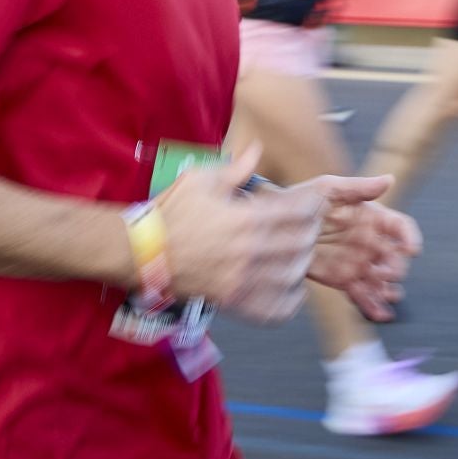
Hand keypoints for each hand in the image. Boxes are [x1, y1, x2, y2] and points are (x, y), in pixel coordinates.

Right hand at [155, 144, 323, 324]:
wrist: (144, 252)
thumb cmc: (171, 213)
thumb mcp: (201, 180)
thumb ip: (235, 168)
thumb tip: (256, 149)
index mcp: (245, 218)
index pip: (297, 212)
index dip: (312, 206)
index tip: (313, 203)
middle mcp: (249, 250)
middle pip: (301, 243)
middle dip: (310, 232)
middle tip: (309, 226)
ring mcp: (243, 279)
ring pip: (293, 275)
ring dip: (302, 263)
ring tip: (299, 254)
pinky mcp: (234, 301)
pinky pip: (274, 309)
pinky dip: (290, 302)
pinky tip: (291, 289)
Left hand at [291, 173, 420, 321]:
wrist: (273, 225)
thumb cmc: (300, 199)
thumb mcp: (326, 188)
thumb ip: (358, 187)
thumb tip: (390, 180)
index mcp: (370, 217)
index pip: (398, 227)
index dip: (408, 237)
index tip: (411, 249)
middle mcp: (368, 241)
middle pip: (393, 257)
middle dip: (396, 267)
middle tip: (387, 273)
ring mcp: (357, 261)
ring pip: (381, 279)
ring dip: (388, 289)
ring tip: (388, 296)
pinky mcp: (342, 279)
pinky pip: (362, 294)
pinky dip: (372, 305)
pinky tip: (380, 314)